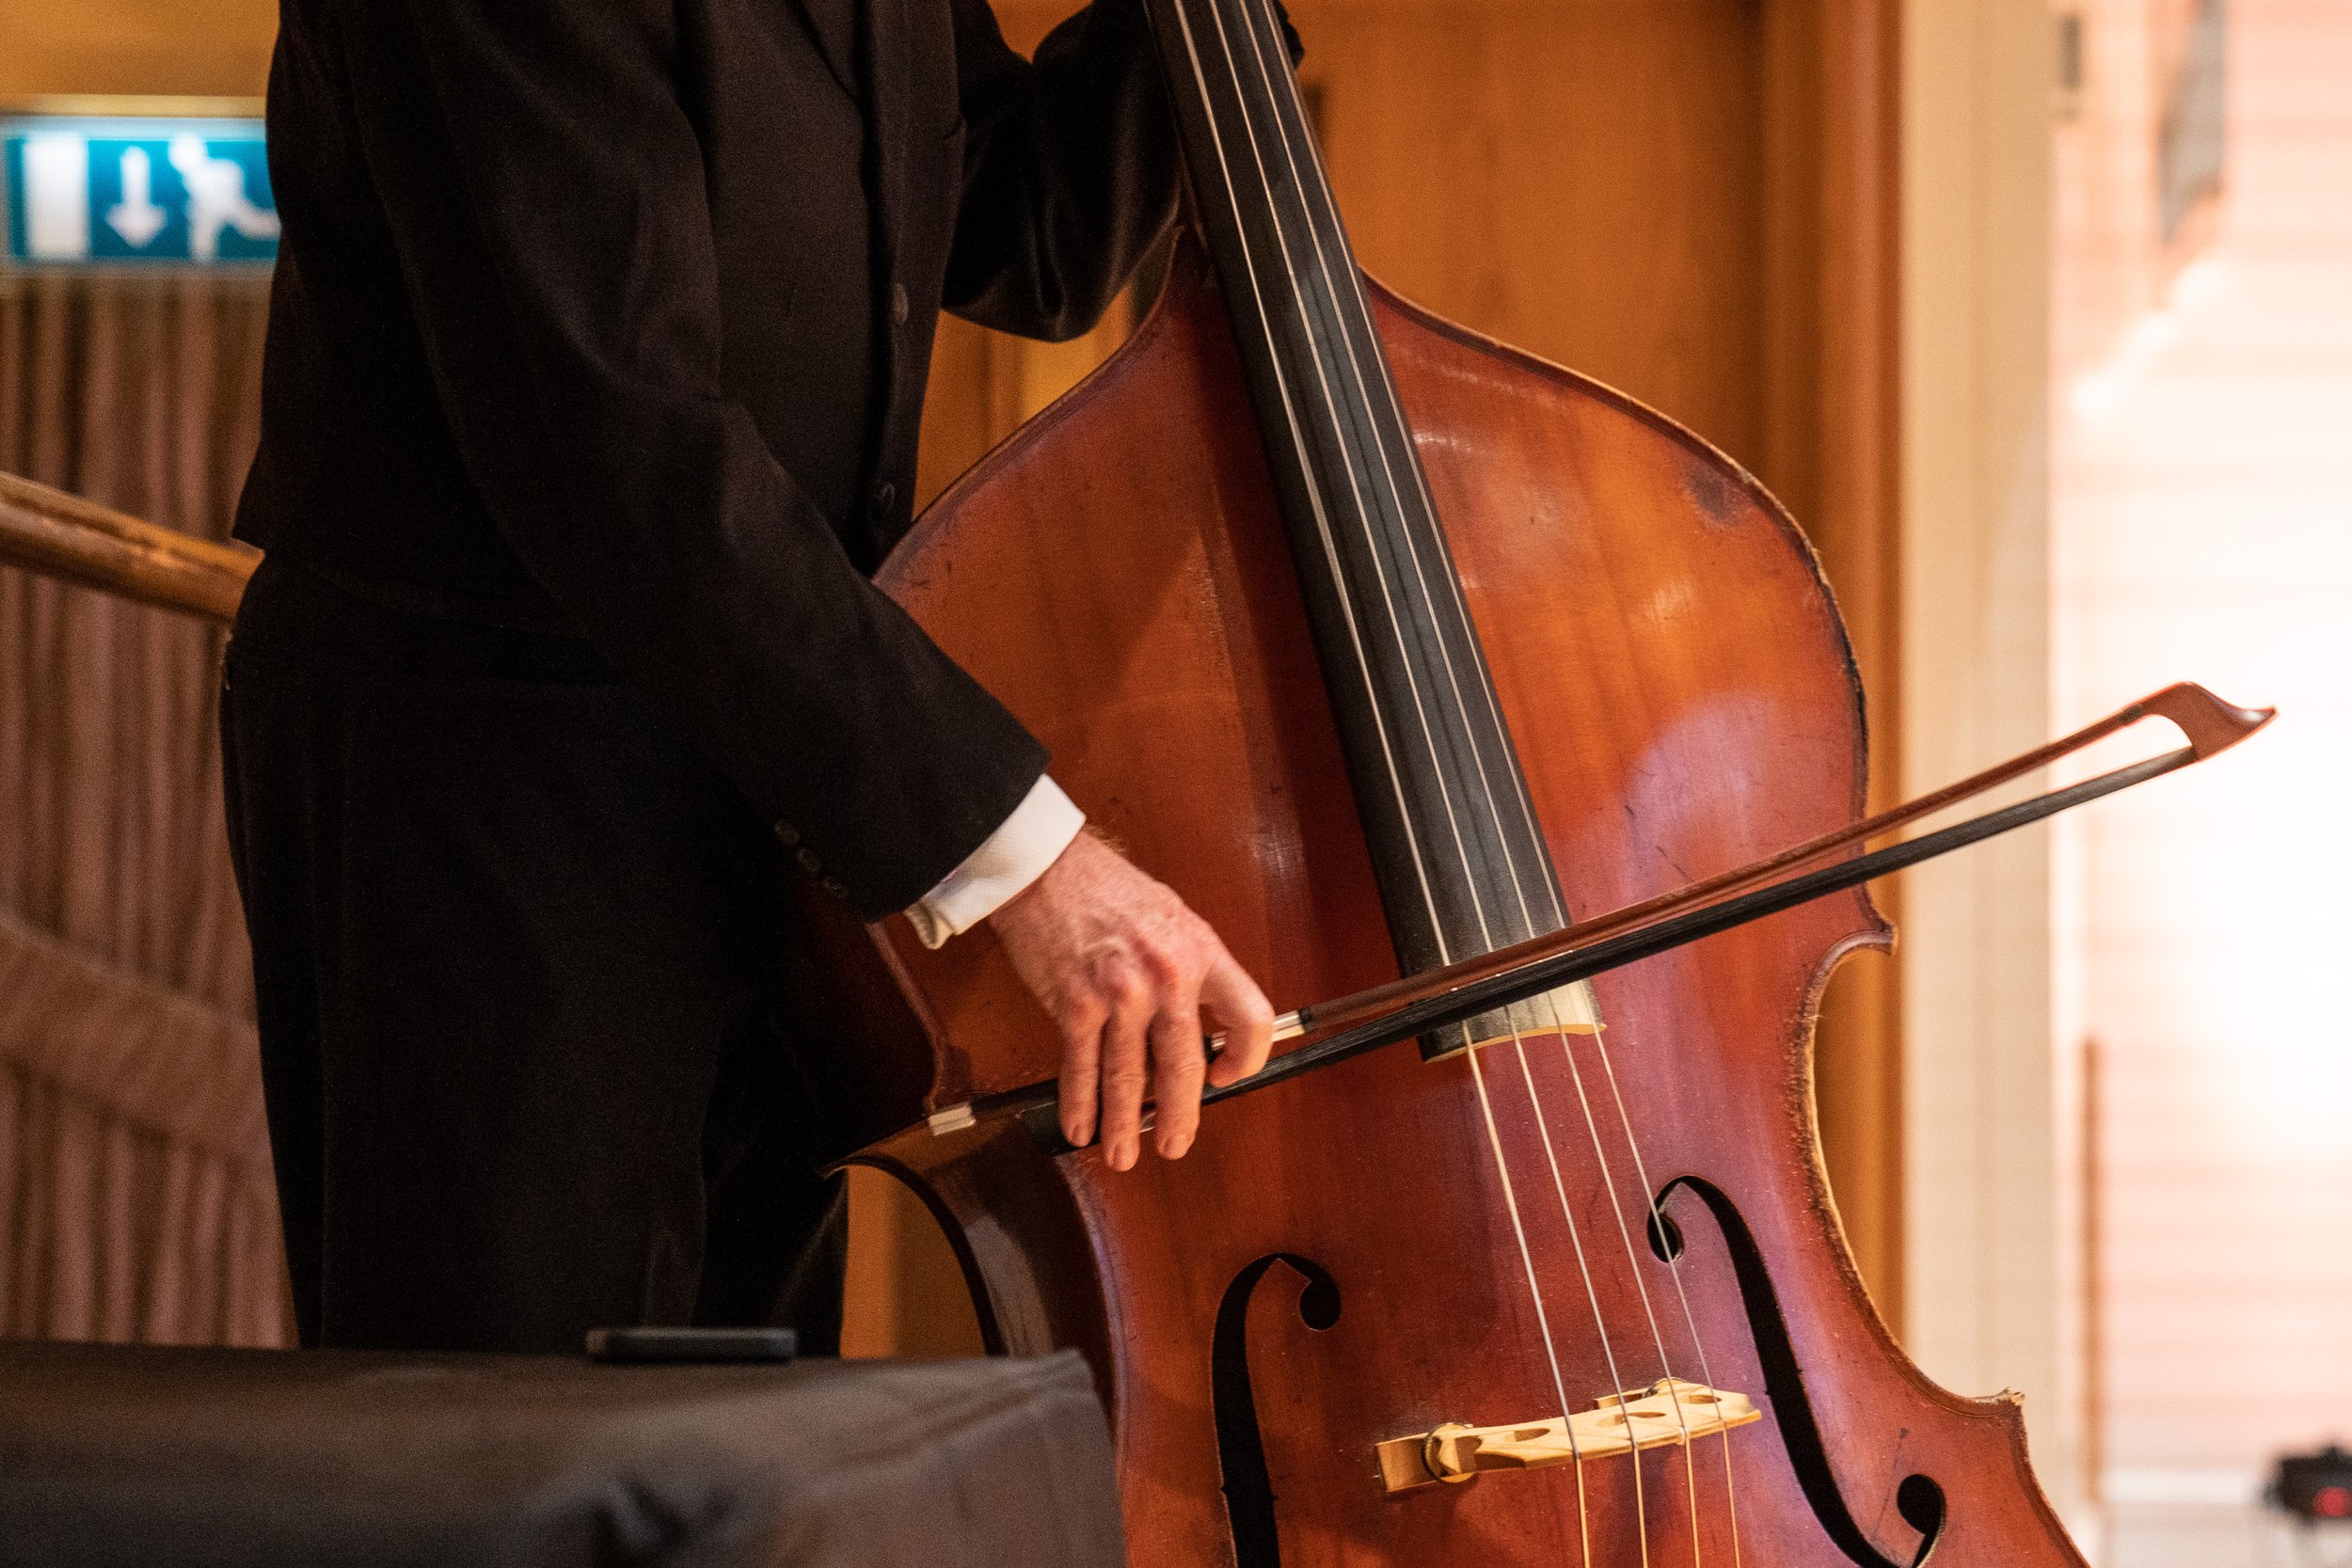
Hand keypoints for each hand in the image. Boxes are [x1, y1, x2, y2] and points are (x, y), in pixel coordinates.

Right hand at [988, 829, 1275, 1168]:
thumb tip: (1197, 1027)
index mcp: (1202, 953)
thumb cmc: (1109, 890)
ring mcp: (1121, 993)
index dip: (1248, 1058)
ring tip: (1123, 1153)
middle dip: (1180, 1115)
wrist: (1048, 868)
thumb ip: (1190, 971)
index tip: (1227, 1077)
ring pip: (1129, 1077)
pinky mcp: (1076, 1003)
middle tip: (1176, 1144)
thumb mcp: (1173, 920)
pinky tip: (1080, 1124)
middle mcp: (1167, 976)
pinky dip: (1080, 1103)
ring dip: (1125, 1123)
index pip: (1250, 1017)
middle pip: (1185, 1065)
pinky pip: (1081, 1066)